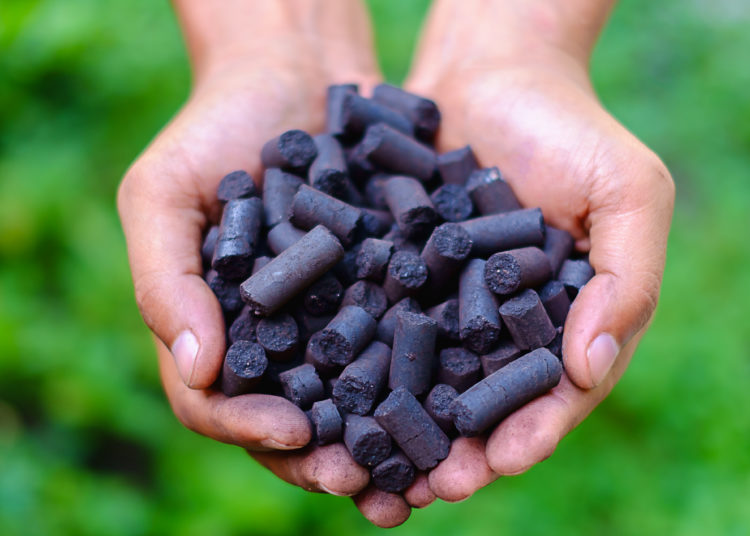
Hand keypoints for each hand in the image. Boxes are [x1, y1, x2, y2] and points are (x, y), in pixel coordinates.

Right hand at [117, 0, 397, 516]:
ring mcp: (336, 321)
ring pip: (358, 399)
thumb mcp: (164, 196)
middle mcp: (279, 340)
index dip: (250, 426)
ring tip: (419, 468)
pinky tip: (461, 398)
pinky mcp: (390, 292)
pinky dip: (431, 379)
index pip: (219, 404)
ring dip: (386, 441)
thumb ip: (166, 282)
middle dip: (325, 455)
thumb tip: (198, 368)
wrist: (292, 75)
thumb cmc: (214, 132)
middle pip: (294, 420)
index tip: (293, 430)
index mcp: (219, 333)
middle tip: (361, 477)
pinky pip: (410, 344)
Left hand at [405, 0, 674, 500]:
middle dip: (455, 450)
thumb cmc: (570, 128)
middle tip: (426, 487)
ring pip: (419, 382)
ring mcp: (442, 305)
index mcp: (561, 321)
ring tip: (370, 469)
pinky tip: (332, 401)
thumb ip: (626, 281)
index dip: (529, 434)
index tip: (500, 463)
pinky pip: (373, 329)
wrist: (490, 70)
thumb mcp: (627, 193)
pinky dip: (356, 369)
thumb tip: (591, 366)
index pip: (550, 395)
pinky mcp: (393, 277)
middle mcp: (498, 325)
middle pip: (478, 404)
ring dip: (396, 430)